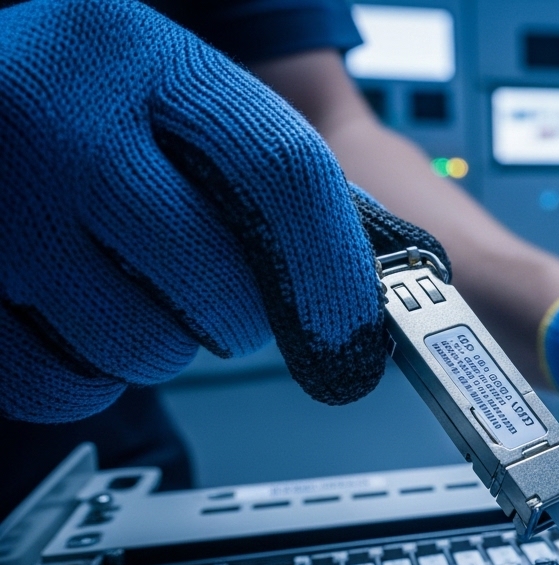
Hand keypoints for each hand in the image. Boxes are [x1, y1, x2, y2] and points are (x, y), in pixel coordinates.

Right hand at [0, 0, 439, 421]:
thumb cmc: (94, 100)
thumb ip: (270, 170)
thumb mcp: (181, 94)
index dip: (333, 273)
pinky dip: (87, 377)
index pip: (281, 175)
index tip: (353, 333)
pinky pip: (57, 384)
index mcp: (146, 57)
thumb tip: (372, 282)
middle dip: (241, 314)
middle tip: (221, 295)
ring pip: (140, 345)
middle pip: (216, 282)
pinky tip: (81, 319)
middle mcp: (57, 114)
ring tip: (131, 284)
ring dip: (161, 343)